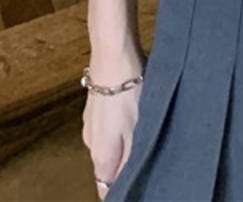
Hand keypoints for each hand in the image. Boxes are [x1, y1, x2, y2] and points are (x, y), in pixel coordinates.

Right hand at [82, 73, 142, 196]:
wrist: (114, 53)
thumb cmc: (127, 91)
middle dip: (127, 166)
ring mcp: (92, 123)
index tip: (140, 184)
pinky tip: (136, 112)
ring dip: (126, 143)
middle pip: (109, 167)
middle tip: (151, 154)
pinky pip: (110, 126)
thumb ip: (131, 161)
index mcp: (100, 155)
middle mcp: (91, 143)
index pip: (106, 188)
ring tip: (146, 129)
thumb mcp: (138, 131)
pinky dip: (122, 125)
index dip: (123, 190)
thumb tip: (127, 184)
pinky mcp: (97, 106)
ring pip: (111, 145)